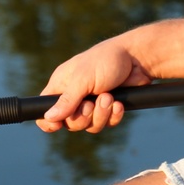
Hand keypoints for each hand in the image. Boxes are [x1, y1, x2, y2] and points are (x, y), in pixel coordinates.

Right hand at [36, 40, 152, 133]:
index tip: (58, 125)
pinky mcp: (109, 108)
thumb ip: (67, 99)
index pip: (45, 108)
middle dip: (82, 117)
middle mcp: (75, 95)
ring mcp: (92, 103)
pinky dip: (113, 116)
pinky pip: (106, 123)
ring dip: (101, 114)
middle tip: (90, 104)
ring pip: (90, 126)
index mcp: (62, 84)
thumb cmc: (106, 60)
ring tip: (109, 97)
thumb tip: (48, 117)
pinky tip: (119, 104)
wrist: (138, 58)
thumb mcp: (83, 79)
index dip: (48, 121)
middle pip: (69, 123)